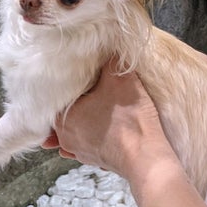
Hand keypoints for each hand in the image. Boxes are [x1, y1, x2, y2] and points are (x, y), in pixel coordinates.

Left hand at [43, 58, 206, 206]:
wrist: (148, 158)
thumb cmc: (129, 119)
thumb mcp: (118, 79)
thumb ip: (109, 61)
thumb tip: (106, 47)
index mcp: (62, 117)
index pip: (57, 93)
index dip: (68, 80)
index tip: (74, 71)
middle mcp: (64, 136)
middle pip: (64, 109)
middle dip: (73, 98)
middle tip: (83, 84)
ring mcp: (78, 151)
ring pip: (73, 127)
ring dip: (81, 116)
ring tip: (90, 102)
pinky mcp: (93, 160)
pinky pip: (85, 141)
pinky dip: (90, 131)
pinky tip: (96, 124)